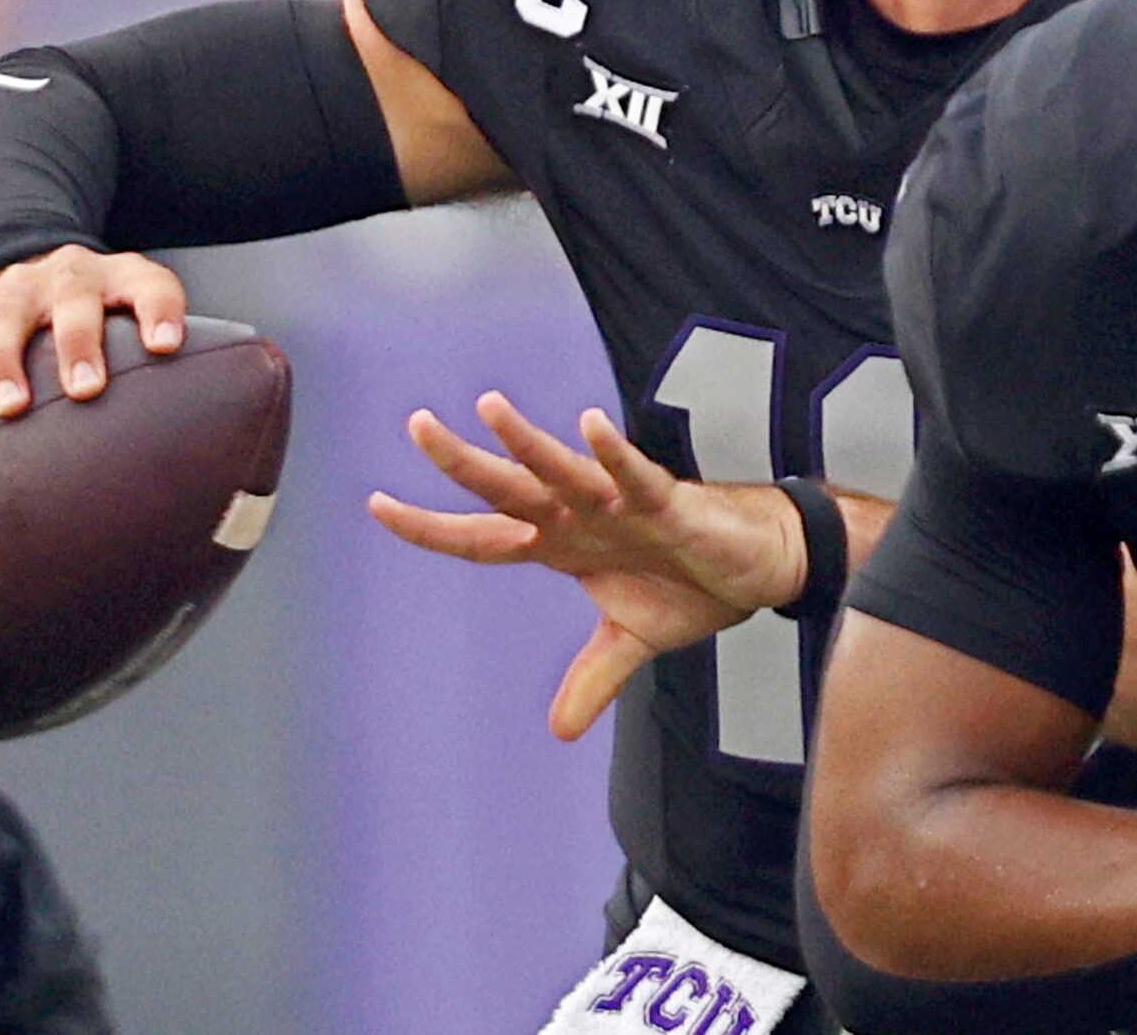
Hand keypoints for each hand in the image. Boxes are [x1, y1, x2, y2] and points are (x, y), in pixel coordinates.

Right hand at [0, 245, 187, 423]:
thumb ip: (172, 369)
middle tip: (86, 389)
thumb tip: (223, 464)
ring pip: (4, 318)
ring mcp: (15, 288)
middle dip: (79, 343)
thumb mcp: (142, 322)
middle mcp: (69, 275)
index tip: (168, 345)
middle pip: (74, 301)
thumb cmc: (113, 322)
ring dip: (4, 363)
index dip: (160, 311)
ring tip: (11, 410)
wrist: (50, 269)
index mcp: (124, 278)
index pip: (152, 286)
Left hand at [366, 391, 808, 739]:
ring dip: (526, 441)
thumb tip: (560, 731)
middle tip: (416, 426)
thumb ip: (593, 678)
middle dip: (461, 463)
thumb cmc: (694, 584)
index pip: (482, 537)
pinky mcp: (666, 501)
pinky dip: (613, 453)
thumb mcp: (632, 641)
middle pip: (508, 489)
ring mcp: (619, 505)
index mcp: (562, 545)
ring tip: (488, 407)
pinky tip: (591, 426)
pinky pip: (634, 474)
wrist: (759, 567)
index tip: (377, 505)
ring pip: (561, 469)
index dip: (430, 528)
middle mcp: (579, 516)